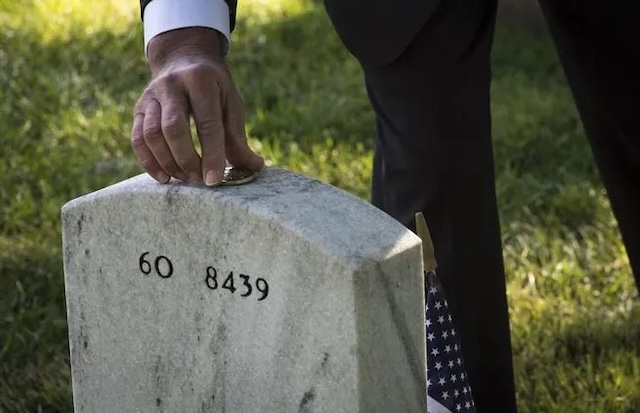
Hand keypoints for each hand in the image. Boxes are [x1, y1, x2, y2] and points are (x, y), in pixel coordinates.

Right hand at [132, 28, 263, 185]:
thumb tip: (253, 167)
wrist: (183, 60)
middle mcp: (172, 85)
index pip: (207, 124)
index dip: (211, 155)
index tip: (214, 181)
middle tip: (199, 181)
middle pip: (174, 129)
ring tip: (185, 179)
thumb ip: (238, 137)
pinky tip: (164, 177)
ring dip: (168, 163)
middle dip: (187, 160)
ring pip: (152, 134)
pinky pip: (138, 139)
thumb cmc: (214, 89)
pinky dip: (149, 162)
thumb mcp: (231, 104)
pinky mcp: (139, 108)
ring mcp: (151, 96)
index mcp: (202, 81)